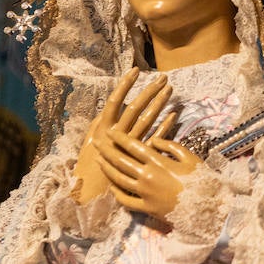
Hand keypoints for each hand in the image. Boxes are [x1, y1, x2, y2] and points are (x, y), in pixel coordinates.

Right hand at [74, 69, 176, 202]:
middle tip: (162, 77)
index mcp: (104, 129)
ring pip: (148, 120)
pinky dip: (166, 126)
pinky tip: (174, 114)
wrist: (95, 193)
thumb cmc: (90, 167)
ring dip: (160, 104)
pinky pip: (157, 139)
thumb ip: (98, 126)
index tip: (136, 71)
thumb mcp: (90, 144)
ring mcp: (132, 147)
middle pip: (136, 108)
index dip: (126, 85)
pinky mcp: (143, 158)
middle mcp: (118, 136)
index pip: (116, 102)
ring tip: (170, 89)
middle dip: (149, 91)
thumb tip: (106, 110)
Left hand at [96, 128, 201, 220]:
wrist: (207, 208)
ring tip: (98, 161)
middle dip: (106, 151)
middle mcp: (147, 176)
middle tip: (96, 143)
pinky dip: (117, 193)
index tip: (110, 131)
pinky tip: (112, 186)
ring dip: (107, 169)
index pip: (133, 146)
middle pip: (121, 161)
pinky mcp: (146, 208)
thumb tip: (153, 140)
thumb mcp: (190, 157)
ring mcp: (145, 194)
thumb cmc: (201, 180)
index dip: (120, 138)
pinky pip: (126, 200)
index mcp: (158, 162)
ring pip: (119, 179)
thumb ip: (170, 146)